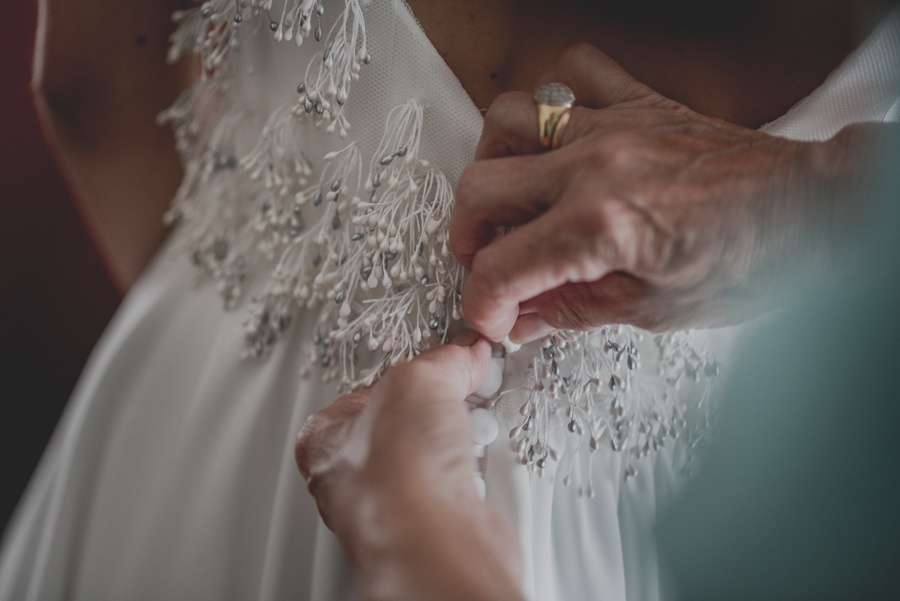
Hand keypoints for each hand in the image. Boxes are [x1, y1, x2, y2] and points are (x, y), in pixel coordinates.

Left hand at [295, 333, 523, 600]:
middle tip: (459, 393)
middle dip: (438, 408)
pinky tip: (479, 466)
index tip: (439, 359)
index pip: (364, 391)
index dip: (407, 372)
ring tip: (470, 430)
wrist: (436, 540)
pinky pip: (462, 485)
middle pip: (404, 423)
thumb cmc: (397, 475)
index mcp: (324, 440)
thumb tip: (463, 354)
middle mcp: (352, 479)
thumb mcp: (419, 380)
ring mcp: (395, 506)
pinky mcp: (436, 527)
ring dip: (460, 440)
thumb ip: (443, 362)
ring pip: (435, 457)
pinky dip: (478, 472)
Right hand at [450, 43, 869, 342]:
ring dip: (492, 162)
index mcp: (599, 227)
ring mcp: (614, 126)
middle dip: (467, 237)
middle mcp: (596, 166)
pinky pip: (578, 71)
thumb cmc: (757, 261)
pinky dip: (554, 99)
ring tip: (507, 196)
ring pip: (509, 117)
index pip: (500, 268)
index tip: (491, 318)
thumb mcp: (655, 310)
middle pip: (481, 188)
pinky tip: (557, 137)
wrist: (817, 211)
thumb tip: (527, 319)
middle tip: (485, 263)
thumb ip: (574, 310)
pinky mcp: (640, 103)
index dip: (483, 304)